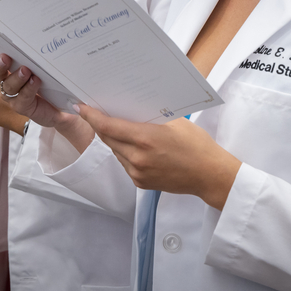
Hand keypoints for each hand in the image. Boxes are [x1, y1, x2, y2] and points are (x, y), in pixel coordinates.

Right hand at [0, 41, 94, 149]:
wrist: (60, 106)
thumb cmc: (48, 83)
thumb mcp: (40, 64)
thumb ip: (29, 53)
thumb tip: (25, 32)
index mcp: (7, 68)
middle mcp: (6, 81)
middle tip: (5, 57)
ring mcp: (13, 95)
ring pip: (8, 86)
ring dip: (16, 77)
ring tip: (26, 70)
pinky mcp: (22, 107)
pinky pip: (22, 97)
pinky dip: (29, 88)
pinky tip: (35, 81)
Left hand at [78, 105, 241, 210]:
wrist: (209, 175)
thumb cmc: (196, 145)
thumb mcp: (175, 122)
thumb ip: (150, 116)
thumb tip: (130, 107)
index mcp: (145, 139)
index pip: (108, 126)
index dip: (92, 116)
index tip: (81, 107)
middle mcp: (137, 157)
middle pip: (108, 138)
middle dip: (101, 125)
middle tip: (96, 112)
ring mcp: (138, 173)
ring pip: (115, 152)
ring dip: (114, 139)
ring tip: (119, 128)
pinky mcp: (140, 183)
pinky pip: (124, 164)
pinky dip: (125, 153)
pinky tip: (134, 146)